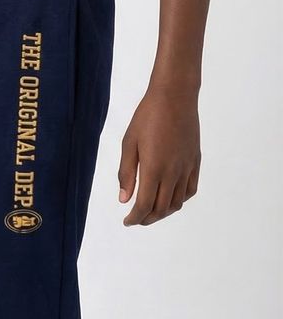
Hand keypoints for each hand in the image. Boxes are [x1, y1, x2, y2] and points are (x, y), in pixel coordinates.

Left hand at [118, 86, 200, 225]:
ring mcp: (187, 167)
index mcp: (154, 168)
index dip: (135, 218)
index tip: (127, 221)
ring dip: (163, 212)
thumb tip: (124, 199)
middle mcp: (173, 172)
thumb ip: (126, 173)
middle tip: (136, 219)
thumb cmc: (147, 117)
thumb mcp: (129, 144)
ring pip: (177, 202)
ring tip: (151, 212)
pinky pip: (190, 189)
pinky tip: (170, 198)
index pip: (145, 205)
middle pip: (161, 208)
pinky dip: (180, 200)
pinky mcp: (195, 161)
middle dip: (147, 218)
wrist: (175, 96)